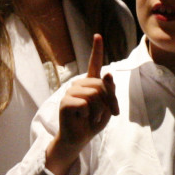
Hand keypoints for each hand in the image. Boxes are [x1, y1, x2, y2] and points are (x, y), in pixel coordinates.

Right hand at [46, 34, 116, 174]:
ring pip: (94, 94)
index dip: (96, 49)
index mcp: (90, 84)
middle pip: (101, 85)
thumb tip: (107, 73)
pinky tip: (82, 118)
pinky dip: (88, 114)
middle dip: (109, 101)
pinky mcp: (65, 102)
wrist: (79, 139)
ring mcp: (71, 92)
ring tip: (91, 117)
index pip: (93, 64)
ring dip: (98, 110)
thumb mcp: (107, 107)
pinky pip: (85, 103)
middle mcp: (79, 84)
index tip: (98, 35)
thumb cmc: (93, 122)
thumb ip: (109, 91)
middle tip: (108, 114)